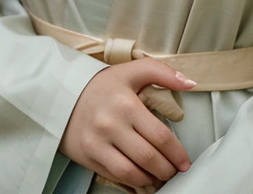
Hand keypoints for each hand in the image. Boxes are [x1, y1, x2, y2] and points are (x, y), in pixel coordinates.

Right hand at [58, 58, 195, 190]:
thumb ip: (162, 73)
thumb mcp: (131, 71)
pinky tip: (142, 178)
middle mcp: (111, 125)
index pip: (160, 135)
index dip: (177, 153)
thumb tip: (190, 83)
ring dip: (152, 179)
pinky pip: (116, 176)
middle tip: (174, 170)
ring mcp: (98, 143)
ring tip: (160, 176)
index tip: (184, 161)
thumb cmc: (102, 85)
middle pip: (148, 157)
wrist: (62, 95)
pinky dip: (133, 181)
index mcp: (126, 103)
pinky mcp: (88, 157)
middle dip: (167, 169)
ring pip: (132, 172)